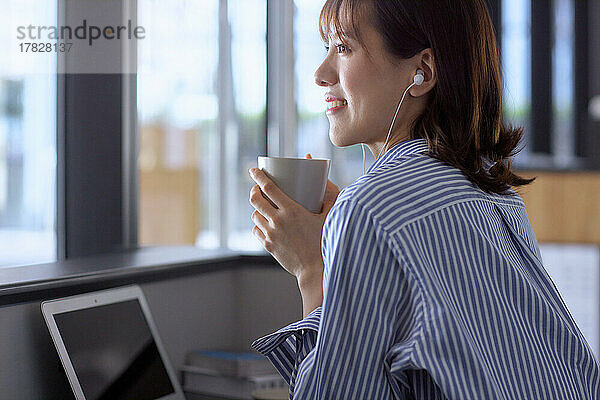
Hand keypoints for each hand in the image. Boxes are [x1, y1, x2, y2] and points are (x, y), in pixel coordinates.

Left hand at [249, 153, 339, 286]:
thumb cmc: (324, 243)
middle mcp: (278, 221)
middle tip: (257, 188)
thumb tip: (327, 185)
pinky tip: (264, 222)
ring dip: (257, 208)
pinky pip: (256, 230)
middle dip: (254, 190)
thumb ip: (329, 200)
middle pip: (256, 199)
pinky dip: (258, 224)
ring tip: (263, 205)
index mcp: (292, 211)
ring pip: (254, 215)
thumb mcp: (329, 218)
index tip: (253, 170)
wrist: (314, 270)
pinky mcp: (268, 245)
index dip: (258, 176)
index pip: (268, 188)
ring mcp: (271, 234)